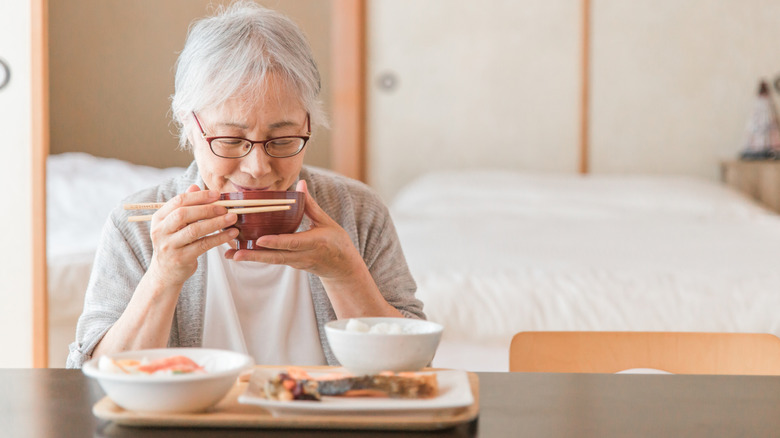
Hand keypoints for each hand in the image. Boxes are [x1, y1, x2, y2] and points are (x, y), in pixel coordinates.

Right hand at [148, 184, 238, 287]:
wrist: (165, 274)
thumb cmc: (174, 244)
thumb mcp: (175, 225)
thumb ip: (184, 206)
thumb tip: (195, 186)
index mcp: (159, 218)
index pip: (178, 201)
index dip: (199, 196)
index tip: (217, 194)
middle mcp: (160, 231)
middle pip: (184, 214)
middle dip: (207, 209)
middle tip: (226, 207)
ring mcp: (169, 246)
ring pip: (194, 230)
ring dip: (216, 223)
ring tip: (232, 218)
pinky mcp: (180, 258)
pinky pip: (203, 245)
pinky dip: (219, 238)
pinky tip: (231, 234)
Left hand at [225, 180, 363, 280]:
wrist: (343, 268)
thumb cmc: (337, 242)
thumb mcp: (326, 221)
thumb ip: (310, 205)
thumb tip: (301, 184)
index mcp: (315, 242)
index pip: (292, 242)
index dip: (276, 242)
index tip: (260, 240)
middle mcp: (303, 255)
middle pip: (276, 257)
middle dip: (255, 256)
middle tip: (235, 253)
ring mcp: (296, 262)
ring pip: (271, 260)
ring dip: (251, 258)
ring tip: (231, 254)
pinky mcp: (291, 265)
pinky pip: (273, 260)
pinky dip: (258, 257)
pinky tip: (241, 252)